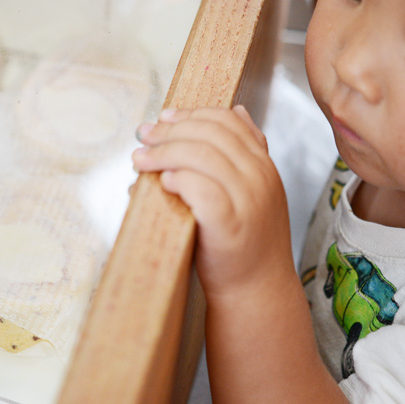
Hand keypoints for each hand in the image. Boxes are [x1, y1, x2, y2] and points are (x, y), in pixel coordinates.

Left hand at [132, 106, 293, 297]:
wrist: (257, 292)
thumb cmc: (245, 243)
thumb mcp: (255, 191)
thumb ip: (246, 155)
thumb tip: (237, 111)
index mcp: (264, 166)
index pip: (229, 121)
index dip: (192, 114)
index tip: (164, 117)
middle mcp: (260, 179)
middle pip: (211, 134)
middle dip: (170, 130)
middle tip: (143, 135)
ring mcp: (248, 202)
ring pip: (203, 156)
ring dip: (164, 152)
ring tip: (140, 159)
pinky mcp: (230, 226)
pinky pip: (202, 190)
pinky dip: (179, 180)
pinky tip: (163, 182)